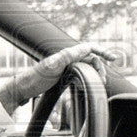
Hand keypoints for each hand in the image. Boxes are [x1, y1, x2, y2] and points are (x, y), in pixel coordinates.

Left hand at [0, 43, 115, 111]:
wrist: (23, 89)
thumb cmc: (35, 78)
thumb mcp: (53, 66)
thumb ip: (68, 56)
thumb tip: (86, 48)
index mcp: (66, 54)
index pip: (89, 48)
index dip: (102, 52)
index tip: (113, 59)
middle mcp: (67, 59)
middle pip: (90, 59)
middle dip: (100, 68)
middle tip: (104, 81)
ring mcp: (65, 67)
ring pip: (86, 67)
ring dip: (95, 74)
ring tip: (99, 84)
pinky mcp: (63, 76)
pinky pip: (80, 75)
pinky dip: (87, 79)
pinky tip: (88, 86)